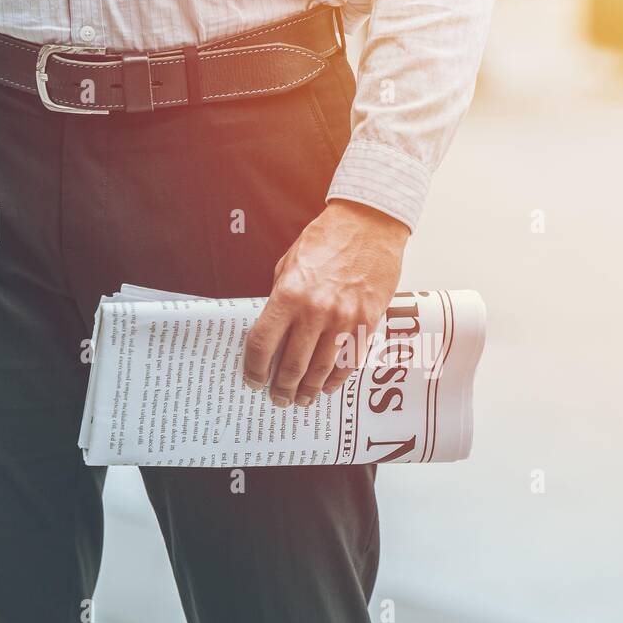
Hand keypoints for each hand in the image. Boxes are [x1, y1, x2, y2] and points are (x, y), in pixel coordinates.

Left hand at [244, 199, 408, 406]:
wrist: (369, 223)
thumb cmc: (327, 239)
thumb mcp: (289, 264)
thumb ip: (280, 299)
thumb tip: (273, 331)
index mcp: (289, 295)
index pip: (263, 344)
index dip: (254, 368)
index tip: (253, 380)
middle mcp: (315, 311)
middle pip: (292, 365)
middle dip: (281, 388)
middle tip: (278, 398)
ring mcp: (344, 319)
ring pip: (321, 370)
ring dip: (309, 390)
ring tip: (302, 399)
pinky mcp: (368, 322)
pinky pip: (350, 361)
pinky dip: (337, 379)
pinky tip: (328, 386)